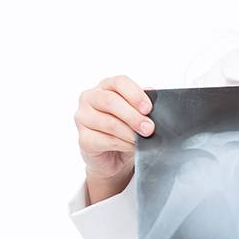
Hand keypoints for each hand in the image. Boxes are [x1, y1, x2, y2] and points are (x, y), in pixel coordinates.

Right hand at [74, 75, 153, 201]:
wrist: (115, 156)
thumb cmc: (127, 127)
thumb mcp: (138, 112)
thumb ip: (143, 103)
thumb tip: (155, 97)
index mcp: (106, 86)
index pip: (119, 82)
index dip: (135, 94)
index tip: (148, 108)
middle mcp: (90, 98)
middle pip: (110, 101)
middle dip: (133, 116)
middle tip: (149, 128)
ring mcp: (83, 118)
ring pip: (109, 123)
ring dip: (130, 133)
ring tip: (143, 139)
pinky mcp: (83, 139)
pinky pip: (104, 140)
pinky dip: (122, 144)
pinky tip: (131, 146)